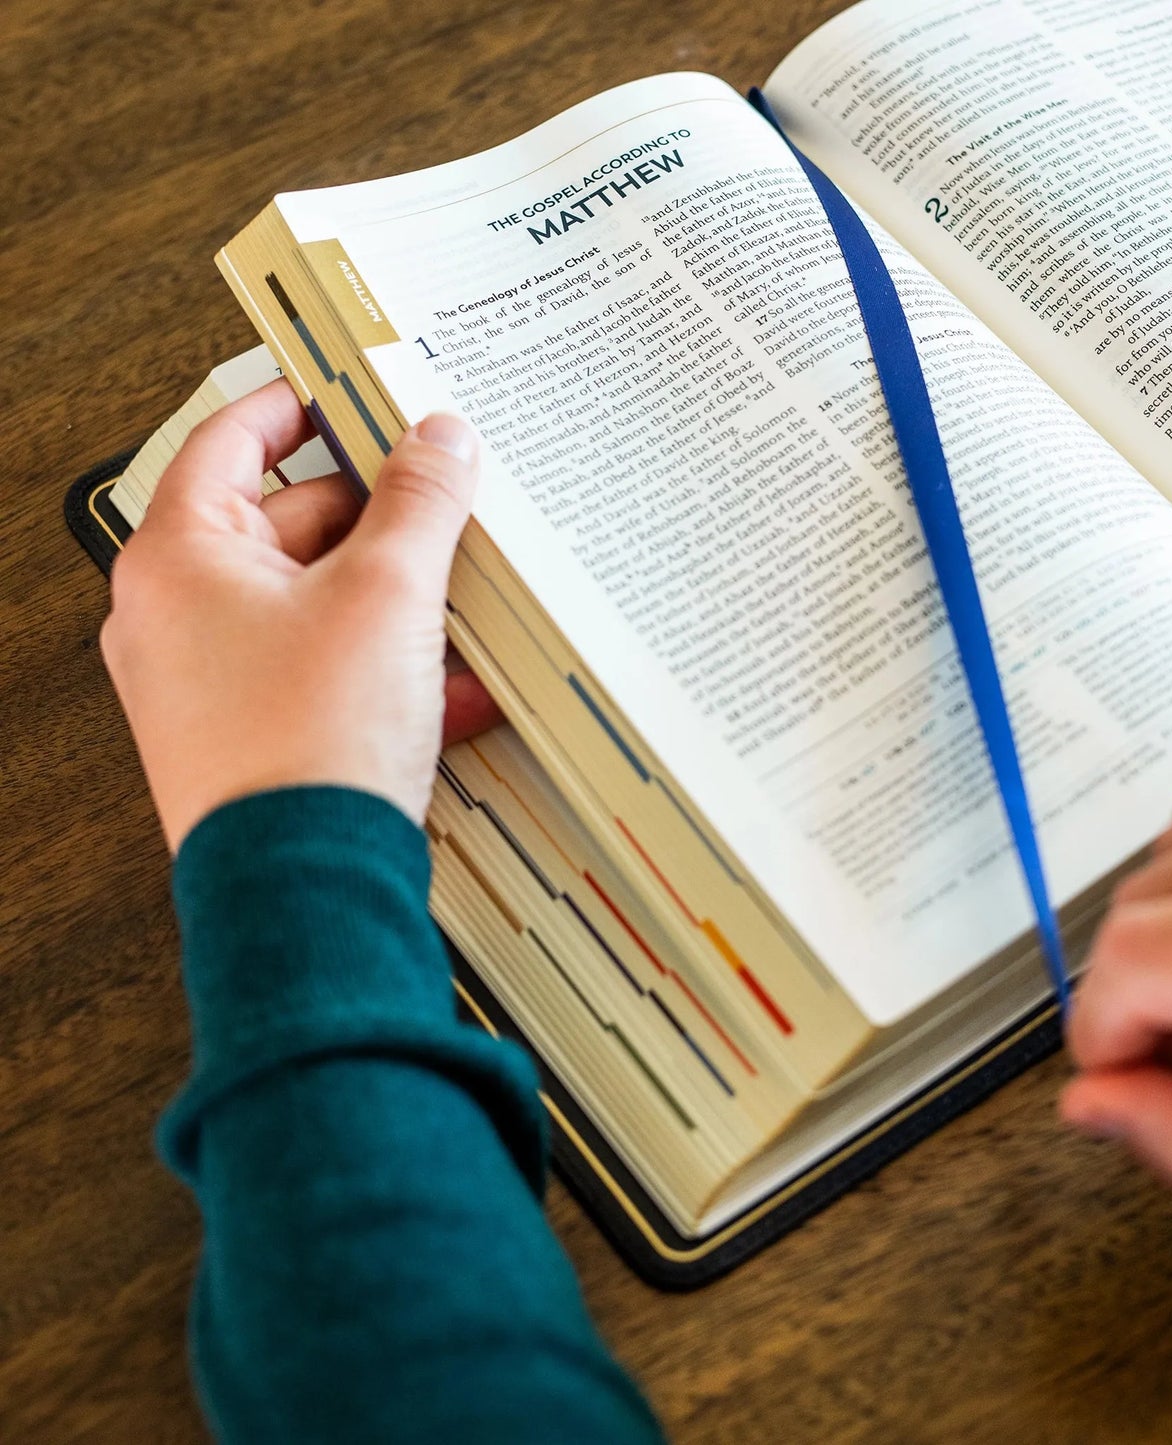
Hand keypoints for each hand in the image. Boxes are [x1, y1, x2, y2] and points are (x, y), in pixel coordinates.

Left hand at [102, 380, 500, 850]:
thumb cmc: (310, 745)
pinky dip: (382, 664)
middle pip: (286, 526)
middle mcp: (175, 617)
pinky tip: (453, 683)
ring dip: (392, 600)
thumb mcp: (388, 595)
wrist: (305, 884)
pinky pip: (321, 669)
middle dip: (376, 522)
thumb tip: (438, 442)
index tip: (344, 390)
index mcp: (180, 560)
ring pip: (313, 603)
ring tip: (459, 604)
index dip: (296, 405)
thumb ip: (420, 503)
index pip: (231, 440)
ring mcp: (207, 682)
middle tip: (440, 507)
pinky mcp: (250, 734)